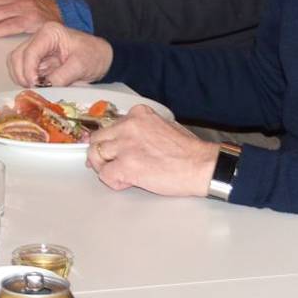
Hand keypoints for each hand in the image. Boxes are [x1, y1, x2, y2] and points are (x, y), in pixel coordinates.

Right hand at [5, 23, 113, 88]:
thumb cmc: (94, 55)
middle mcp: (38, 38)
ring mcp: (35, 49)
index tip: (35, 85)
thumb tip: (45, 87)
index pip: (30, 51)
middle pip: (17, 57)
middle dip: (22, 75)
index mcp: (49, 32)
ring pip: (15, 64)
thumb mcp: (81, 65)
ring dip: (21, 78)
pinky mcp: (36, 60)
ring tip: (35, 88)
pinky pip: (22, 70)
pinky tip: (36, 86)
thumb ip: (62, 76)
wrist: (102, 58)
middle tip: (33, 89)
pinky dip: (25, 80)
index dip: (28, 70)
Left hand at [85, 106, 216, 198]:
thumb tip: (124, 139)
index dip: (112, 140)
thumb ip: (141, 129)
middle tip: (110, 163)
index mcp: (138, 114)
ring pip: (95, 154)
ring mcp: (125, 145)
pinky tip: (127, 182)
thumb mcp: (163, 125)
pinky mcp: (125, 165)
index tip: (115, 149)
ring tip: (120, 173)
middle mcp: (128, 126)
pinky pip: (105, 175)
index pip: (110, 125)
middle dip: (102, 152)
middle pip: (98, 138)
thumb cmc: (188, 151)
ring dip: (104, 166)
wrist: (201, 166)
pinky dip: (113, 182)